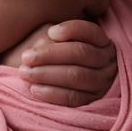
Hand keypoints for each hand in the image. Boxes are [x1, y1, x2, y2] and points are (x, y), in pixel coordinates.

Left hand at [1, 21, 116, 106]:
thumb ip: (54, 39)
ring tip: (24, 72)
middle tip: (26, 57)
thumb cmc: (50, 57)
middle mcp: (106, 61)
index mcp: (101, 41)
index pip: (90, 31)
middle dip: (50, 54)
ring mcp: (101, 82)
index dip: (72, 29)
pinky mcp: (91, 100)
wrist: (50, 79)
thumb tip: (48, 39)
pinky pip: (73, 98)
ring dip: (47, 74)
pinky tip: (34, 88)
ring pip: (77, 76)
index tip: (50, 31)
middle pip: (81, 53)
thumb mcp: (55, 42)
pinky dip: (52, 93)